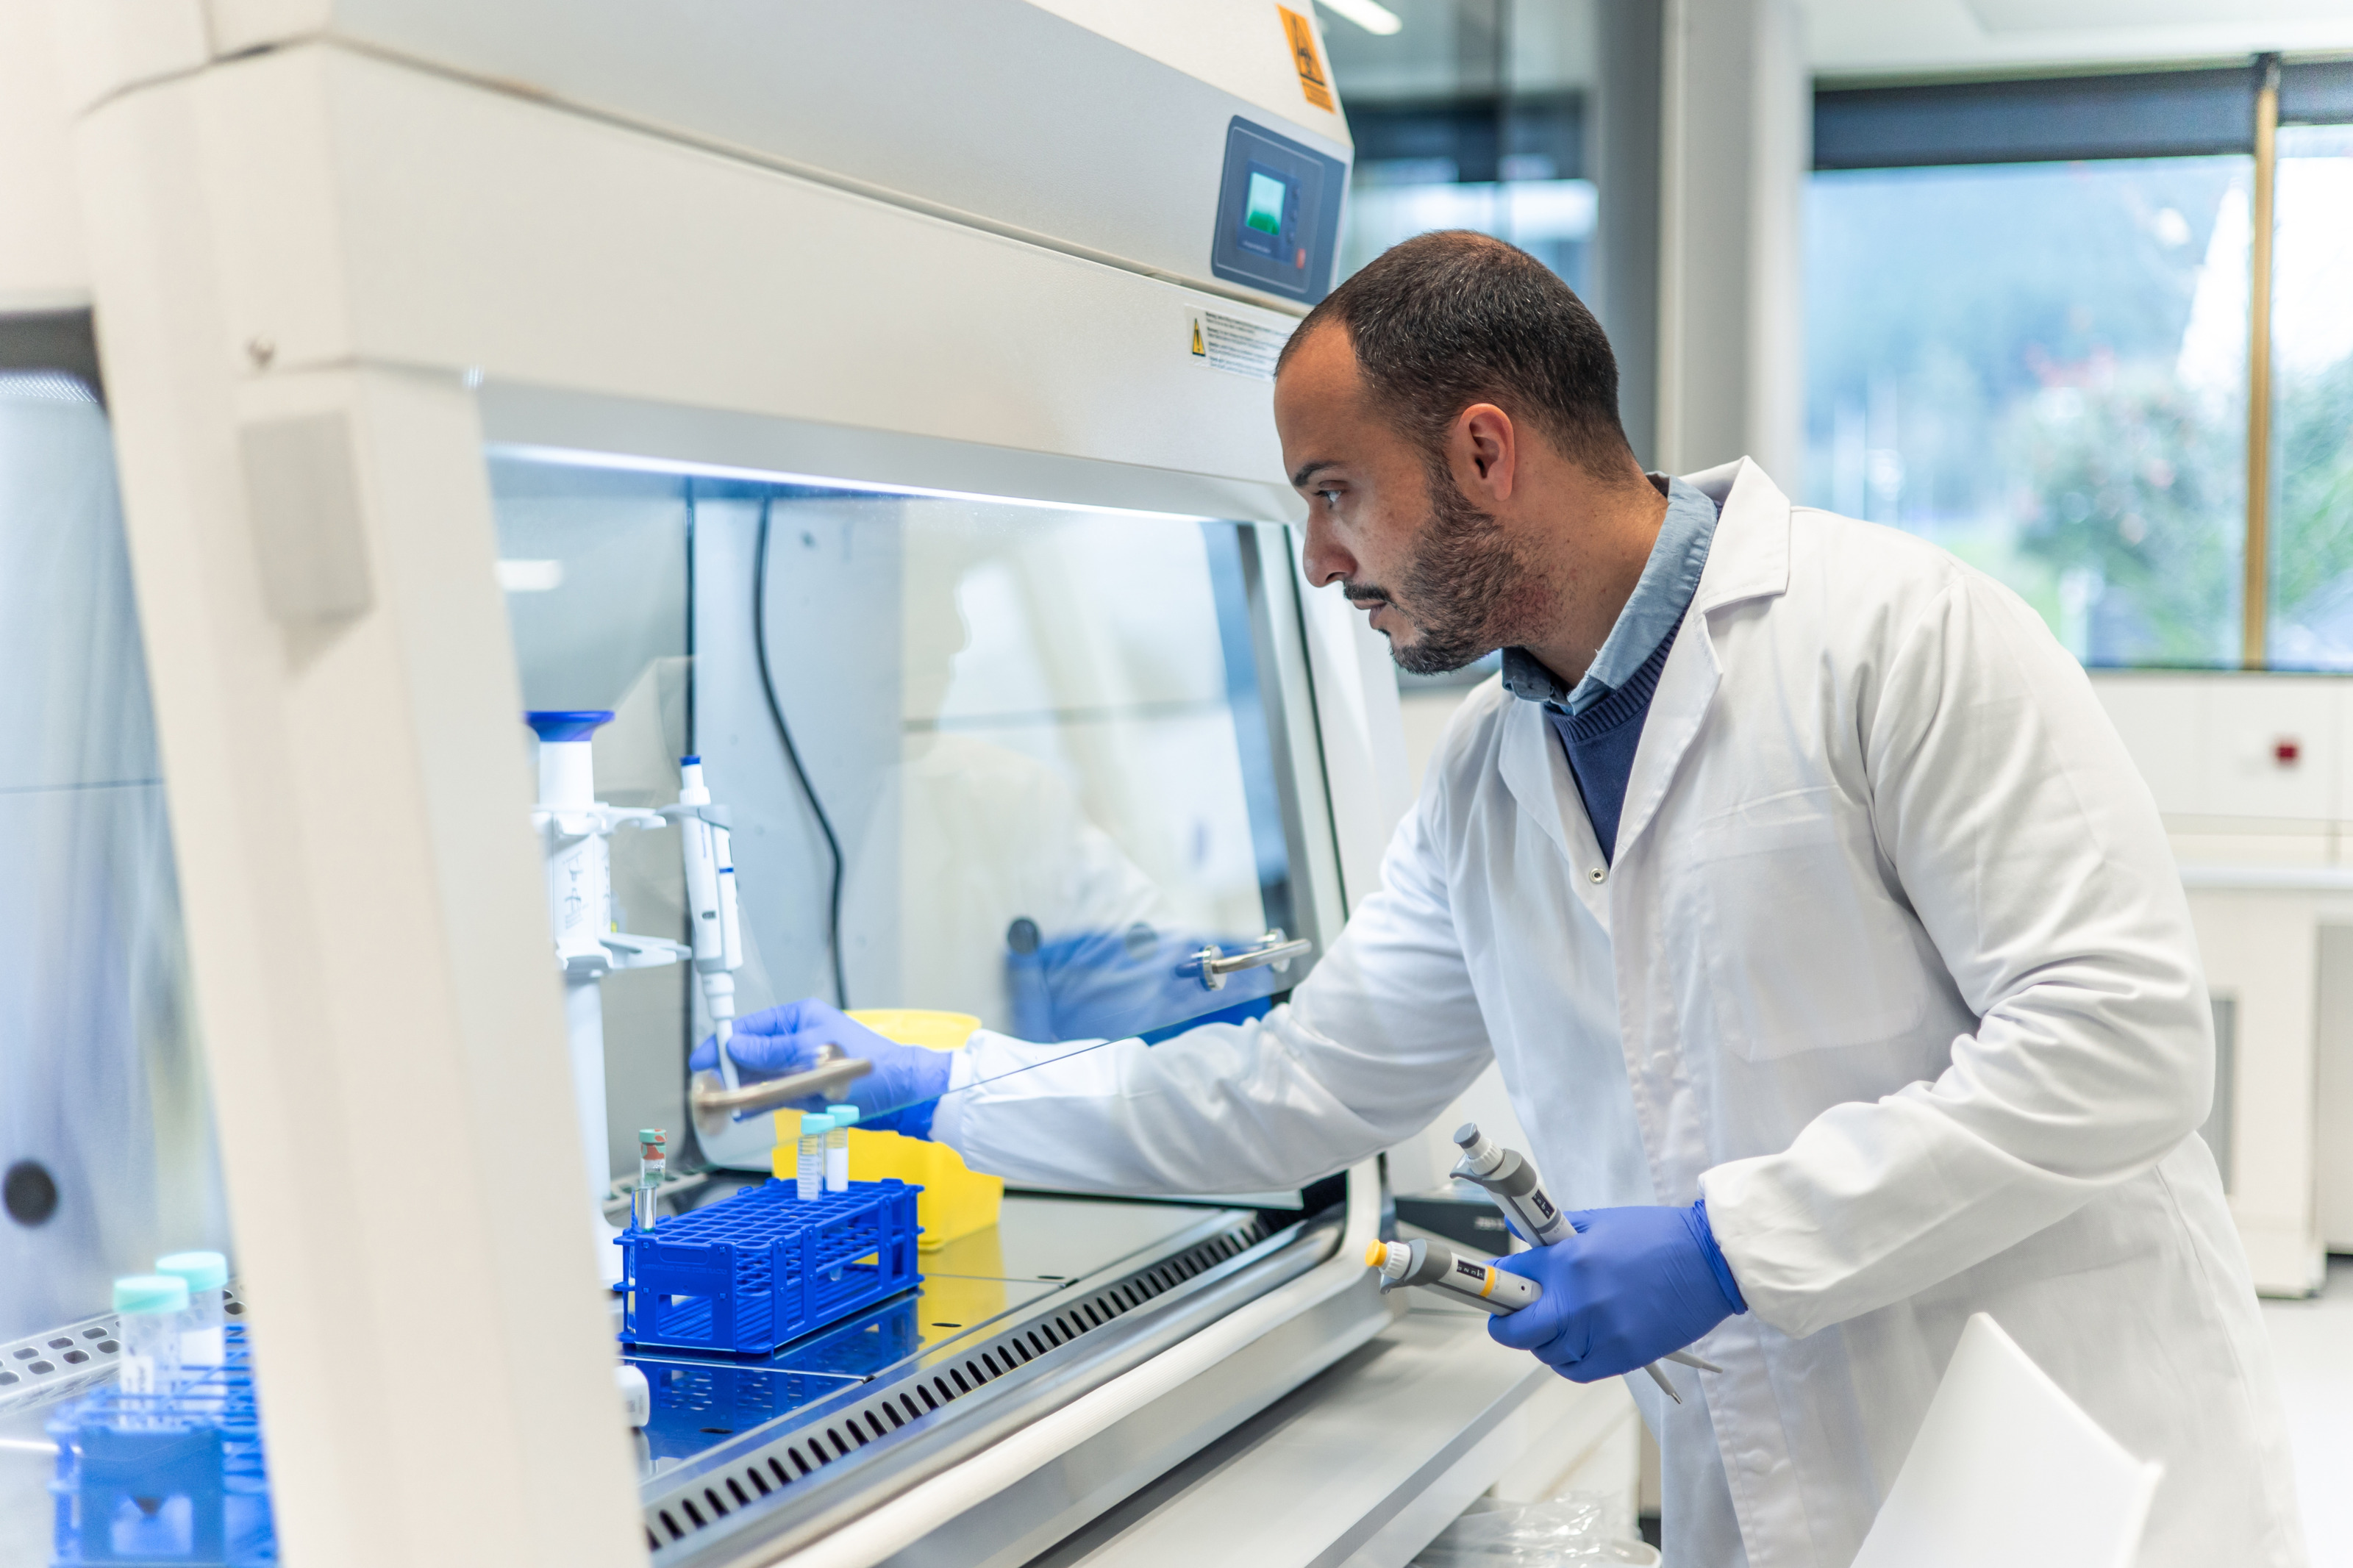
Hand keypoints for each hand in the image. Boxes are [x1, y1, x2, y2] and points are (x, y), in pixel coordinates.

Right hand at [690, 998, 953, 1137]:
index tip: (702, 1060)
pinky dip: (755, 1104)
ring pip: (758, 1077)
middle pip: (749, 1054)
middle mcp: (795, 1040)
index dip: (723, 1043)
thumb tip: (735, 1046)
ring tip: (715, 1106)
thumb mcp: (815, 1054)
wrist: (902, 1095)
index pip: (750, 1027)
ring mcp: (799, 1066)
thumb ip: (772, 1052)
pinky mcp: (804, 1090)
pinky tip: (739, 1114)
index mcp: (799, 1018)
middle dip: (727, 1070)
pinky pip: (771, 1095)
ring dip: (738, 1090)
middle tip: (706, 1089)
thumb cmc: (867, 1067)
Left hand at [1488, 1202, 1744, 1381]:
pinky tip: (1572, 1343)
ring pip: (1544, 1352)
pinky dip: (1565, 1360)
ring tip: (1554, 1321)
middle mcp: (1578, 1300)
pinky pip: (1574, 1370)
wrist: (1710, 1261)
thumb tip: (1520, 1237)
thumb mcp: (1597, 1221)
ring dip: (1540, 1339)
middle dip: (1504, 1320)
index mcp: (1568, 1260)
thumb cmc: (1658, 1235)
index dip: (1493, 1280)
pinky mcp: (1622, 1355)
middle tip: (1509, 1312)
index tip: (1489, 1283)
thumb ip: (1554, 1235)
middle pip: (1514, 1328)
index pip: (1507, 1276)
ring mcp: (1599, 1332)